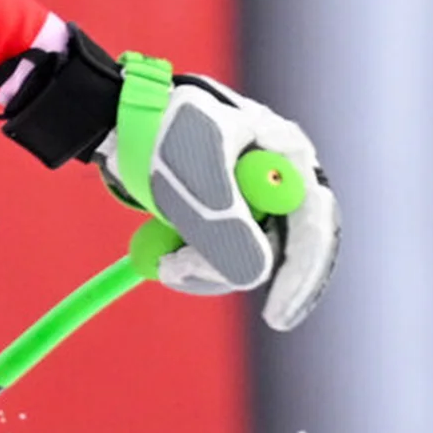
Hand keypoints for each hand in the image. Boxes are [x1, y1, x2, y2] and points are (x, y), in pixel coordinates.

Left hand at [0, 27, 337, 329]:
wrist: (118, 118)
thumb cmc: (161, 130)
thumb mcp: (194, 174)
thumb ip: (225, 229)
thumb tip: (256, 278)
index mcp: (289, 156)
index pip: (314, 226)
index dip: (301, 275)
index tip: (276, 315)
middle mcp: (281, 179)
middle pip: (285, 249)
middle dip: (236, 272)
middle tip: (188, 279)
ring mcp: (255, 198)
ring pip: (250, 259)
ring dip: (206, 270)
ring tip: (163, 260)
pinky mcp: (227, 215)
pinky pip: (224, 258)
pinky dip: (197, 267)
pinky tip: (166, 258)